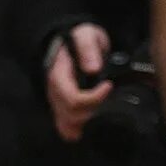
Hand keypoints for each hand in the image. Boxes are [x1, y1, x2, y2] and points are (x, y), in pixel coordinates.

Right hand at [46, 22, 112, 142]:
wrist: (66, 42)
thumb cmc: (76, 38)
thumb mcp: (84, 35)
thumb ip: (87, 48)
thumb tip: (93, 68)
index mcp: (58, 77)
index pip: (73, 98)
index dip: (94, 98)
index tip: (109, 86)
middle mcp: (54, 93)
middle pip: (71, 116)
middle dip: (94, 113)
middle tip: (111, 100)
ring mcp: (57, 102)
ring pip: (67, 125)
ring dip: (86, 125)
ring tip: (104, 115)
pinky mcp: (62, 107)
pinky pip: (64, 126)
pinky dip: (76, 131)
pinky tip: (88, 128)